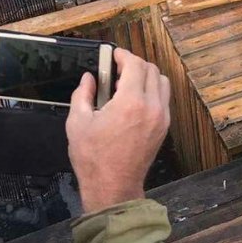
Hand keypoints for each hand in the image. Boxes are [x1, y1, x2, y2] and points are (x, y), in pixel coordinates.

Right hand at [66, 48, 170, 213]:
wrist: (113, 187)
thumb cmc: (93, 158)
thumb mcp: (77, 123)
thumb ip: (82, 95)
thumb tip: (89, 78)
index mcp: (130, 102)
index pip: (135, 65)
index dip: (124, 55)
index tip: (114, 55)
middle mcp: (151, 106)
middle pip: (151, 69)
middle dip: (134, 64)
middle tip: (117, 69)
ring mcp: (161, 116)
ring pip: (162, 81)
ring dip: (146, 76)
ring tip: (126, 84)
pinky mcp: (164, 126)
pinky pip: (164, 98)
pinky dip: (153, 90)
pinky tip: (135, 100)